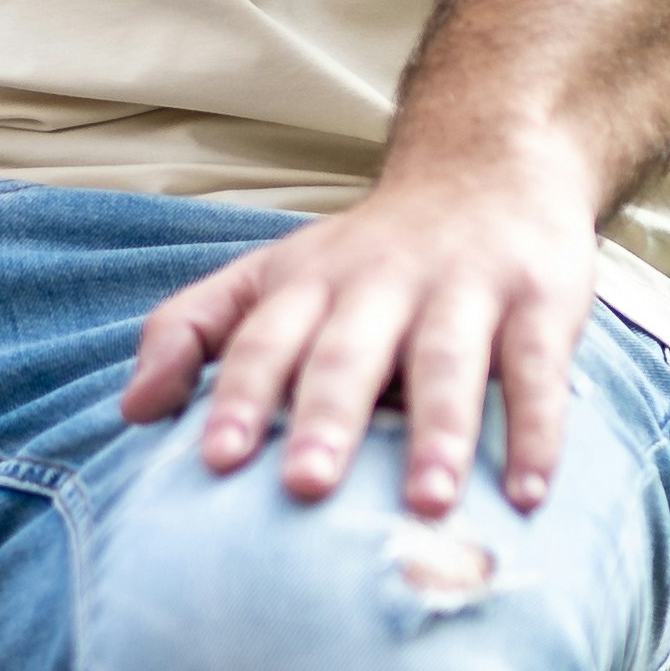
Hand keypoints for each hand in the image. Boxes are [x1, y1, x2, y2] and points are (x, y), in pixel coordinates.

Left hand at [119, 134, 600, 516]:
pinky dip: (536, 432)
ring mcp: (462, 289)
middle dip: (326, 418)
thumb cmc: (365, 257)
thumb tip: (130, 412)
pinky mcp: (539, 302)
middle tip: (306, 486)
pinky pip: (537, 371)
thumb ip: (192, 332)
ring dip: (439, 433)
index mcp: (306, 283)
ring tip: (428, 504)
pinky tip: (528, 495)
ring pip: (446, 362)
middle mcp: (380, 283)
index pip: (262, 340)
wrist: (488, 167)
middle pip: (348, 352)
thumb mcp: (270, 276)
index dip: (239, 395)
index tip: (216, 459)